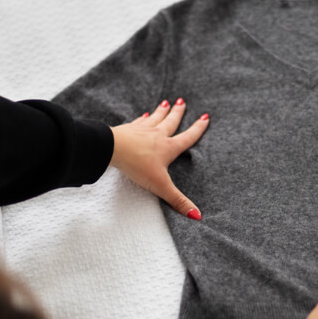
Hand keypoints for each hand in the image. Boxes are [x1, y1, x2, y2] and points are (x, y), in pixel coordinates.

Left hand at [109, 98, 208, 219]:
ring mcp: (142, 130)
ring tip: (167, 102)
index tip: (205, 117)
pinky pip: (139, 121)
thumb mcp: (160, 186)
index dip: (197, 129)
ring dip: (162, 111)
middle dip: (178, 113)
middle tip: (182, 102)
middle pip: (171, 122)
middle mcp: (158, 135)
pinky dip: (143, 118)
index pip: (187, 137)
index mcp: (168, 148)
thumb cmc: (137, 165)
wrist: (112, 149)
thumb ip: (178, 201)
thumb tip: (197, 216)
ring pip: (156, 118)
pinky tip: (144, 114)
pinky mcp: (128, 129)